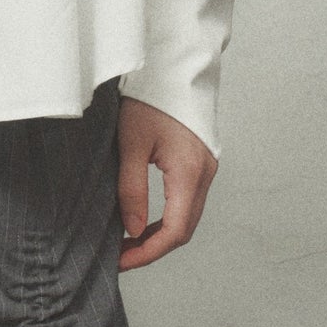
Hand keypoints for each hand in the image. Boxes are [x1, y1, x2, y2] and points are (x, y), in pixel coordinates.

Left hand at [116, 95, 216, 270]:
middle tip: (120, 256)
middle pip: (183, 230)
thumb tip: (131, 231)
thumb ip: (131, 189)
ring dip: (159, 235)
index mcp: (188, 172)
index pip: (173, 232)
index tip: (120, 261)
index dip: (146, 253)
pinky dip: (166, 218)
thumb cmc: (150, 97)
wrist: (174, 65)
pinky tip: (142, 220)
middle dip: (152, 248)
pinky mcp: (200, 162)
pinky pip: (187, 202)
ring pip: (186, 217)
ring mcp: (206, 168)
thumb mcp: (130, 143)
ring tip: (126, 241)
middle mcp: (204, 174)